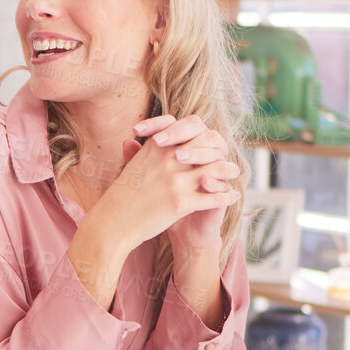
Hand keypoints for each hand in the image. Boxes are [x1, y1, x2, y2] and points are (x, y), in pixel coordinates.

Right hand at [113, 114, 240, 253]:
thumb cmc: (123, 195)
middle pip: (207, 144)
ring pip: (216, 169)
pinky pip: (213, 197)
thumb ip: (147, 149)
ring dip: (229, 171)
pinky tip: (234, 197)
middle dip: (221, 149)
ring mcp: (175, 180)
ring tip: (235, 173)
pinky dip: (227, 196)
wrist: (113, 222)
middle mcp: (168, 159)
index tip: (211, 141)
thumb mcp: (134, 165)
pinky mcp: (180, 202)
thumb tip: (158, 138)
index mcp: (157, 146)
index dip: (204, 133)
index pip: (191, 127)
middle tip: (229, 155)